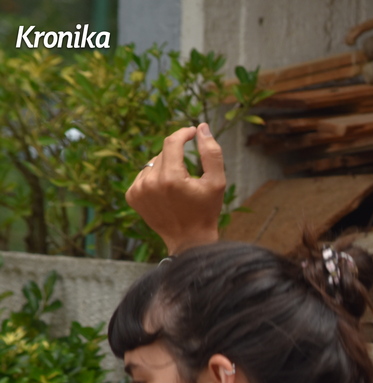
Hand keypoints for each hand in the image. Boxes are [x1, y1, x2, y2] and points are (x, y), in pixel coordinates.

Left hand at [127, 123, 224, 254]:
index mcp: (171, 178)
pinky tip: (165, 192)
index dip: (183, 133)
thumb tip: (202, 127)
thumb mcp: (217, 182)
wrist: (188, 240)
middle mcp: (150, 182)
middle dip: (177, 157)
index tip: (192, 132)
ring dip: (166, 167)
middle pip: (163, 153)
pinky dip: (154, 178)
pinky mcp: (132, 196)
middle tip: (190, 175)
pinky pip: (143, 175)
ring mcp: (138, 190)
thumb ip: (211, 153)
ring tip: (177, 186)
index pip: (172, 142)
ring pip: (152, 163)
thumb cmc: (206, 211)